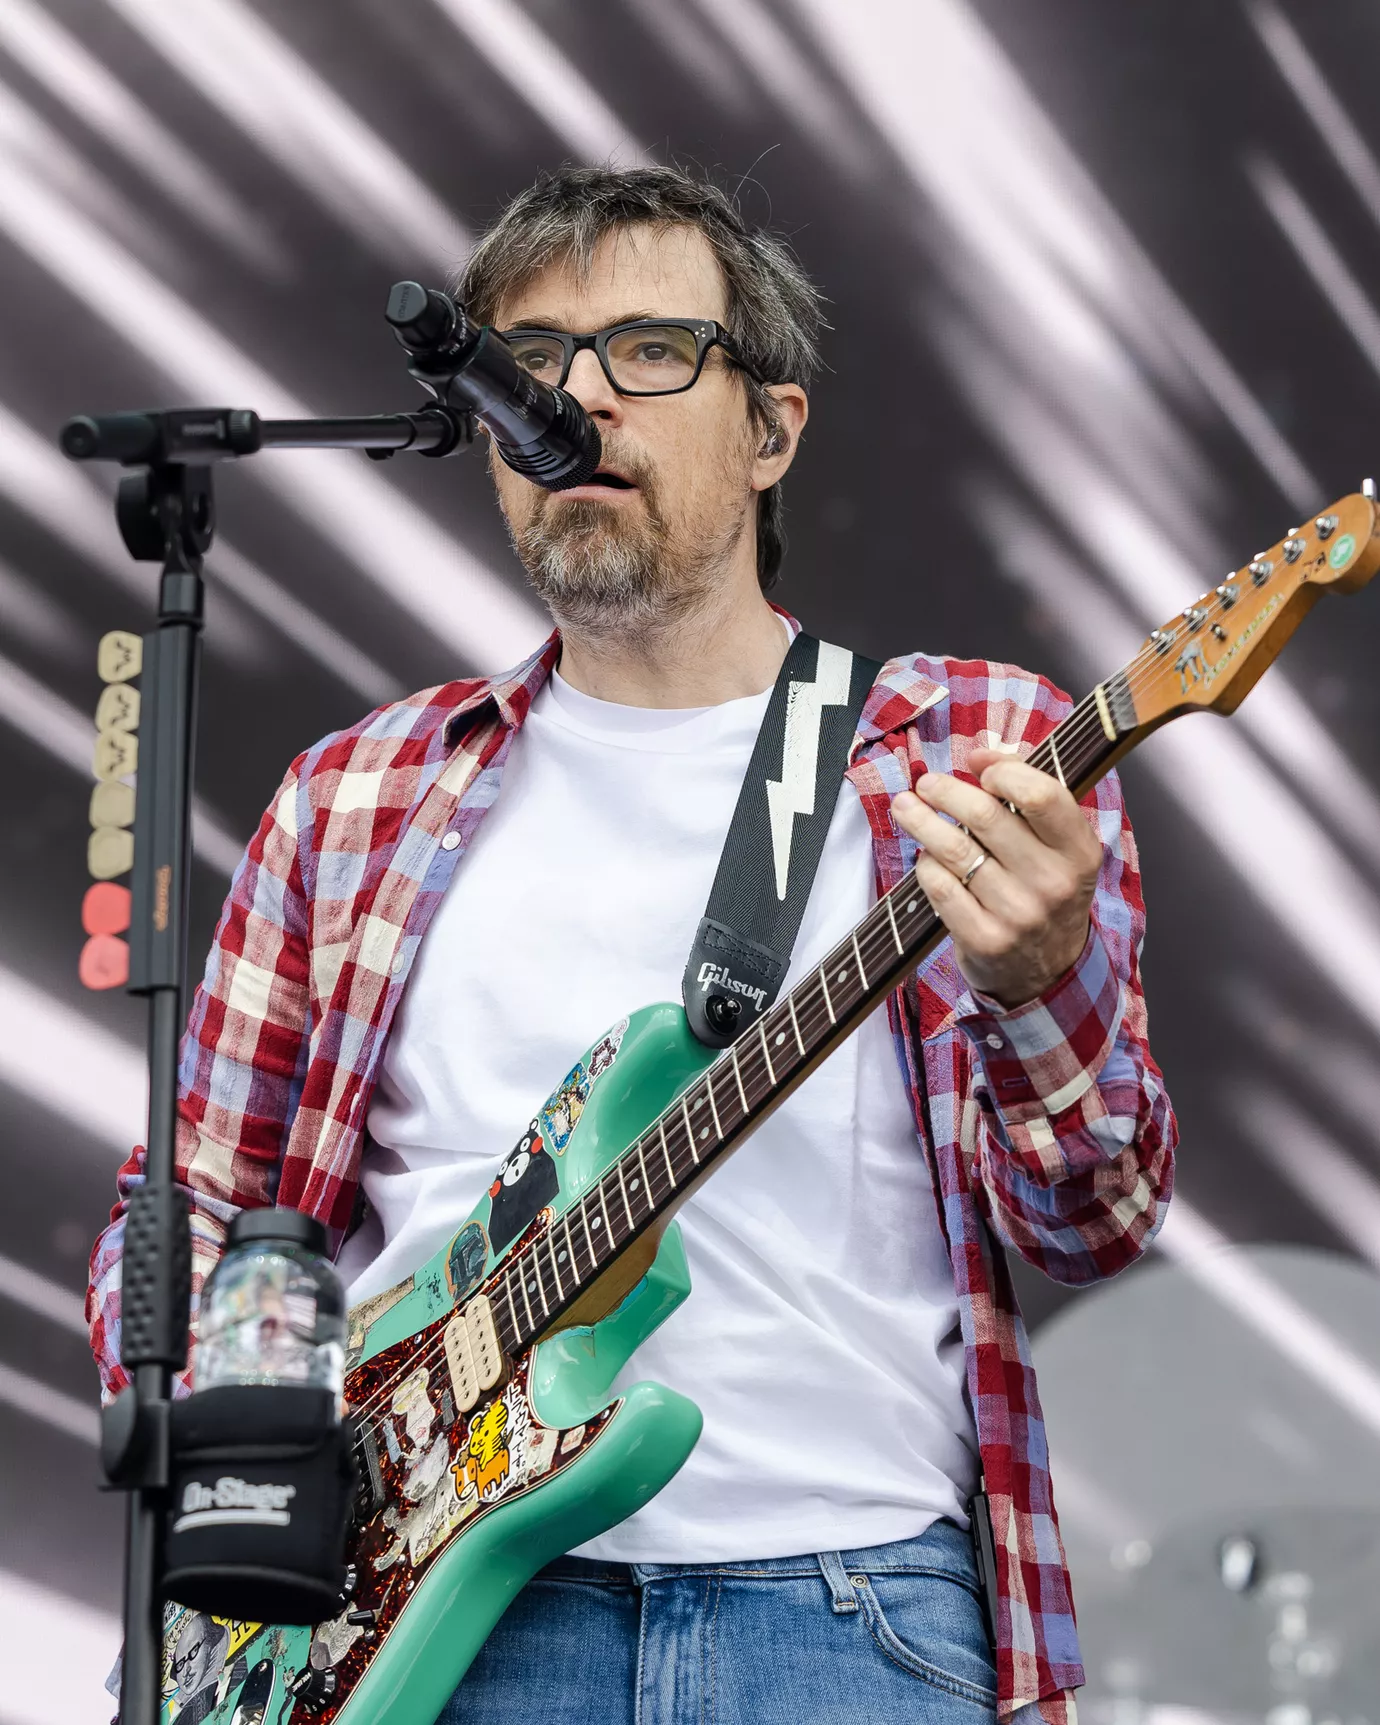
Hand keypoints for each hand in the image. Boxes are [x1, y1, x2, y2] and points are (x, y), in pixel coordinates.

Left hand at [891, 748, 1102, 1008]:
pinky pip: (939, 885)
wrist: (1047, 971)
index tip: (978, 769)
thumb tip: (983, 756)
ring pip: (953, 849)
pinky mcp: (985, 939)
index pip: (1041, 795)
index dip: (1003, 773)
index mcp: (1079, 851)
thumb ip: (1028, 793)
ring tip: (906, 806)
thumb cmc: (1045, 890)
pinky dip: (926, 865)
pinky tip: (926, 857)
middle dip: (945, 791)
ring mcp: (1018, 915)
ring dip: (921, 820)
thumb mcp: (1058, 846)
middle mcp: (1053, 883)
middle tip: (926, 784)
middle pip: (985, 816)